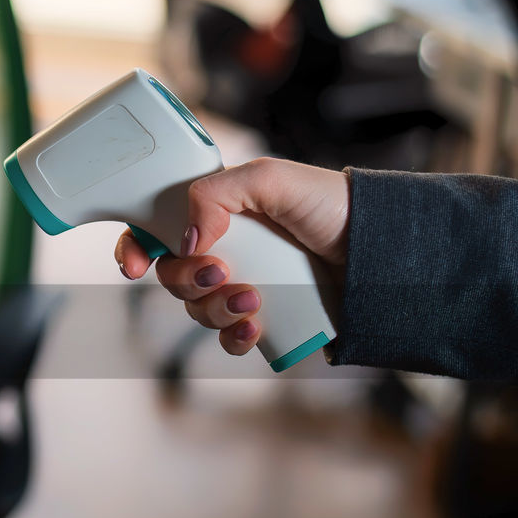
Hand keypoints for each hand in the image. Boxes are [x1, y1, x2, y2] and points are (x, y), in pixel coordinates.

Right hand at [115, 157, 350, 354]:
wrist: (383, 252)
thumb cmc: (332, 205)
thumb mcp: (271, 178)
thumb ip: (217, 193)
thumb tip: (187, 238)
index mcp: (216, 214)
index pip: (156, 230)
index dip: (135, 249)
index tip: (133, 266)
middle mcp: (224, 252)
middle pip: (172, 276)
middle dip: (186, 280)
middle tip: (219, 272)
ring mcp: (242, 289)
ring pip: (198, 311)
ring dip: (215, 309)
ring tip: (254, 299)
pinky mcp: (263, 321)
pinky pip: (228, 340)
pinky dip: (233, 338)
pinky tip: (254, 328)